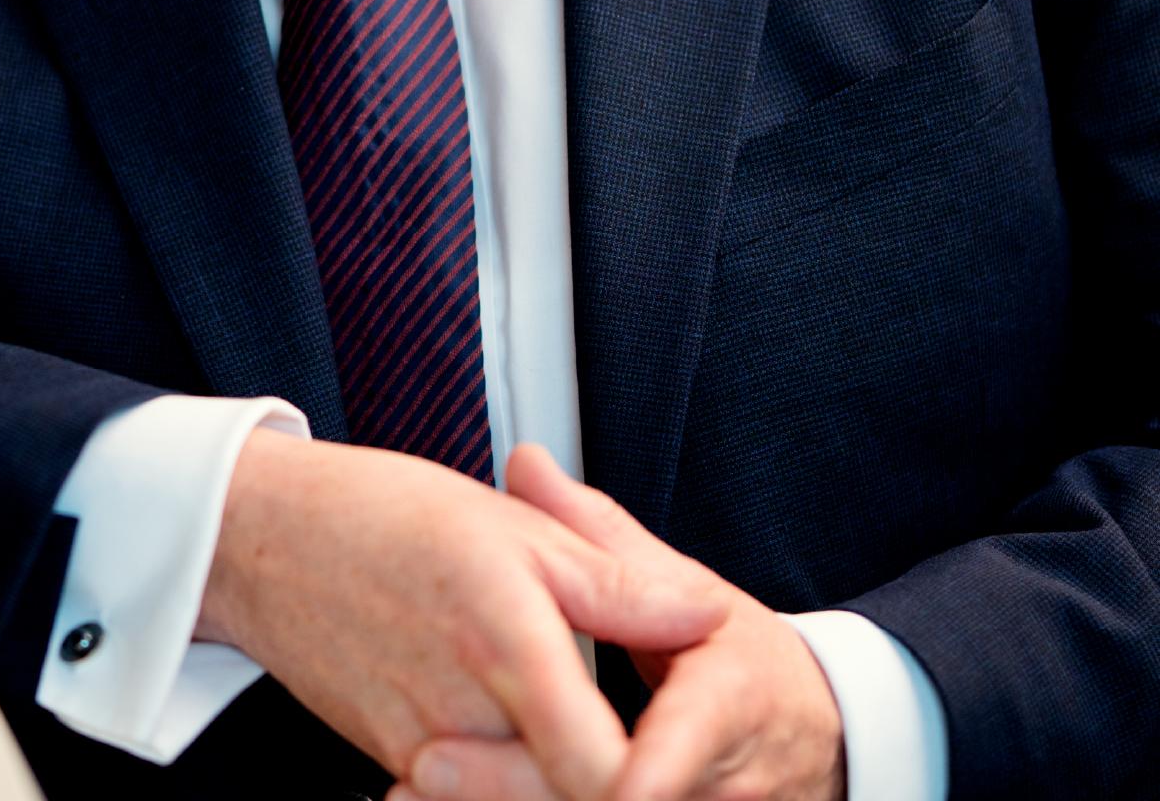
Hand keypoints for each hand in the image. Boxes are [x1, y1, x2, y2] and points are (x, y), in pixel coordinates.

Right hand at [196, 429, 729, 796]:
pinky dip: (501, 782)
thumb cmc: (385, 516)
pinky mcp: (397, 767)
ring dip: (553, 780)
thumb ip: (616, 583)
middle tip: (648, 752)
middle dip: (611, 783)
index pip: (604, 774)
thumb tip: (705, 614)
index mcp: (509, 647)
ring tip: (590, 748)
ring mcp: (425, 755)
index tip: (677, 753)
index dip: (651, 778)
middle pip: (562, 800)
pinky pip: (464, 800)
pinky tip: (519, 750)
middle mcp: (465, 720)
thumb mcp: (515, 527)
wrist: (268, 537)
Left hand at [391, 446, 845, 800]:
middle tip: (430, 763)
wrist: (812, 740)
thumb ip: (597, 535)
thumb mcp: (686, 586)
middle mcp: (720, 786)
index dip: (635, 771)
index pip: (681, 747)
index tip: (593, 767)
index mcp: (727, 704)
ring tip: (419, 787)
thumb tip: (523, 463)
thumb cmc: (739, 661)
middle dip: (521, 789)